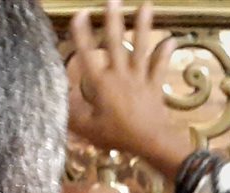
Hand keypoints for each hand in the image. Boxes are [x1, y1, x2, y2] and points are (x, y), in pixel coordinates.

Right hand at [69, 0, 192, 177]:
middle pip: (115, 42)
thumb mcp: (87, 127)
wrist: (151, 142)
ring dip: (143, 25)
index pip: (87, 53)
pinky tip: (171, 38)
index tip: (80, 13)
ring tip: (146, 6)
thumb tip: (58, 95)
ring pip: (140, 47)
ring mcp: (140, 78)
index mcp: (100, 83)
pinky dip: (165, 53)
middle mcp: (120, 75)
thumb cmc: (117, 135)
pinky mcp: (155, 85)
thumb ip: (72, 110)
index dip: (81, 33)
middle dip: (113, 19)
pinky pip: (160, 66)